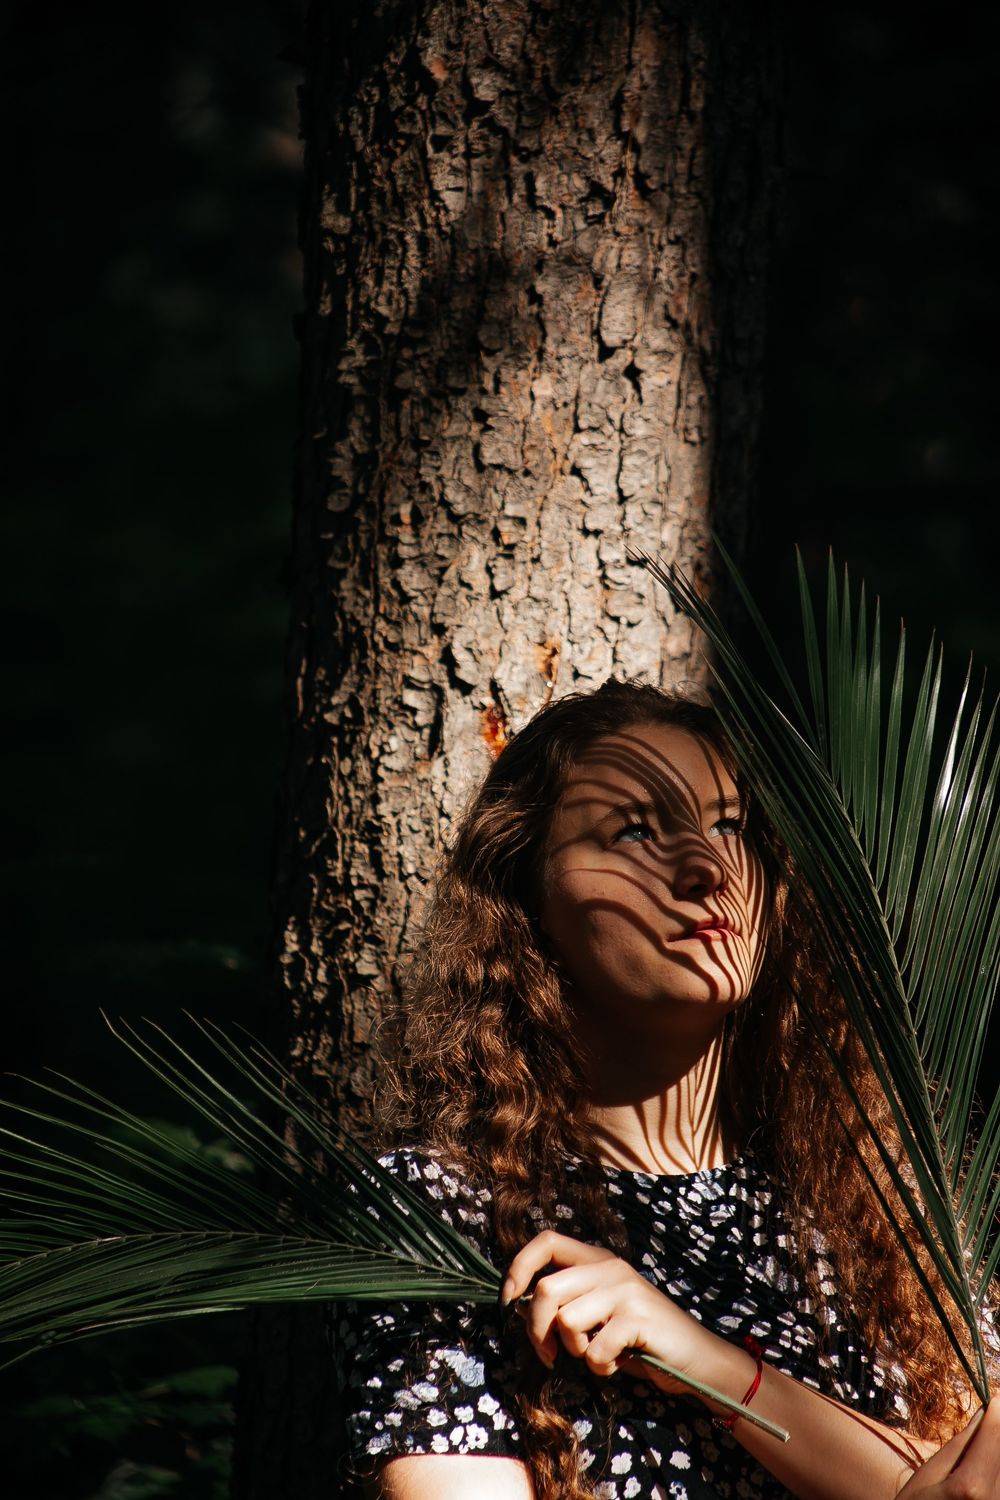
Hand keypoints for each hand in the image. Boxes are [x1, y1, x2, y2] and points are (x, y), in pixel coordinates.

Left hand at [500, 1228, 723, 1396]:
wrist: (696, 1359)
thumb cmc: (639, 1341)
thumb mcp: (600, 1314)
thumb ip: (568, 1304)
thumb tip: (520, 1310)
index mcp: (597, 1260)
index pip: (546, 1241)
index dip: (518, 1268)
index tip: (508, 1302)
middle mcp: (610, 1267)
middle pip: (546, 1289)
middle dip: (536, 1330)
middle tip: (550, 1355)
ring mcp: (625, 1289)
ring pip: (566, 1320)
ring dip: (575, 1351)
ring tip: (598, 1356)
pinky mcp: (638, 1317)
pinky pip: (594, 1349)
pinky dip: (600, 1367)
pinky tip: (618, 1363)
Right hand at [897, 1401, 999, 1497]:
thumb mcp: (930, 1471)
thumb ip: (960, 1444)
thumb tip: (983, 1415)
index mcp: (972, 1484)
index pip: (992, 1438)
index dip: (995, 1413)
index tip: (994, 1397)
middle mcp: (993, 1497)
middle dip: (994, 1429)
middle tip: (988, 1412)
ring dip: (993, 1448)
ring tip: (975, 1443)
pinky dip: (993, 1464)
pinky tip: (978, 1462)